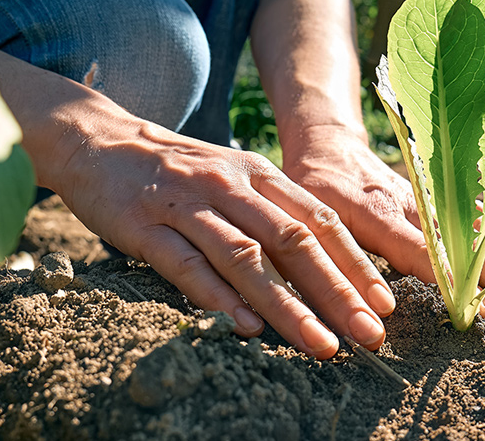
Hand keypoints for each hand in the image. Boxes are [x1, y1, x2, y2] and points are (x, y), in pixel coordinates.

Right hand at [48, 111, 394, 358]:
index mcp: (259, 174)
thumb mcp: (235, 177)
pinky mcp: (144, 226)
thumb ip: (274, 214)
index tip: (384, 303)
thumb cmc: (179, 171)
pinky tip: (245, 327)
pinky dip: (217, 297)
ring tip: (319, 344)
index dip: (355, 263)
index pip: (319, 220)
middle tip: (368, 333)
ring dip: (287, 305)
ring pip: (246, 258)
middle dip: (336, 291)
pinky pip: (185, 264)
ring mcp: (187, 204)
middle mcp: (230, 186)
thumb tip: (324, 269)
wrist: (99, 140)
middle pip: (293, 241)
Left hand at [280, 126, 484, 322]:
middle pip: (466, 243)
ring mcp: (433, 196)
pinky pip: (481, 209)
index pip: (425, 253)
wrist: (328, 147)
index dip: (458, 281)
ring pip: (481, 225)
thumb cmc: (312, 191)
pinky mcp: (441, 192)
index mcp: (378, 214)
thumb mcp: (310, 223)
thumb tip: (371, 311)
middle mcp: (414, 204)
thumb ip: (336, 262)